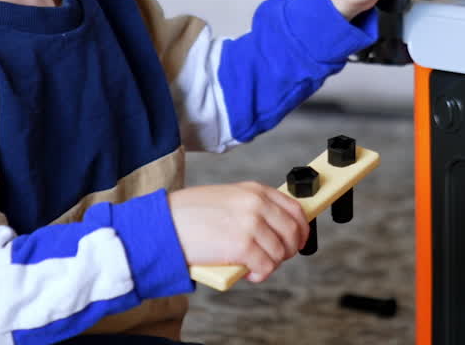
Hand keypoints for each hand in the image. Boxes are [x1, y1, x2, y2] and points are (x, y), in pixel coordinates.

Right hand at [168, 183, 308, 282]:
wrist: (164, 224)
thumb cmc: (189, 214)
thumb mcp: (227, 198)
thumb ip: (252, 207)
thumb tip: (273, 228)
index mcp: (254, 190)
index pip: (294, 209)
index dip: (301, 229)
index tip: (298, 240)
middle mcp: (256, 204)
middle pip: (293, 232)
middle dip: (288, 250)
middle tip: (275, 258)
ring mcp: (251, 224)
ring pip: (281, 253)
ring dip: (270, 264)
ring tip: (254, 266)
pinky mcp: (242, 246)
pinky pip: (266, 267)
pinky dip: (260, 274)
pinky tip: (249, 273)